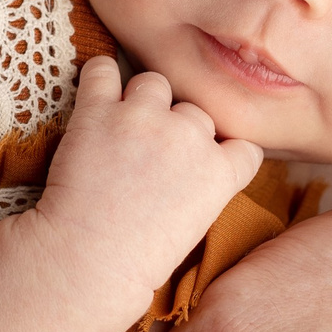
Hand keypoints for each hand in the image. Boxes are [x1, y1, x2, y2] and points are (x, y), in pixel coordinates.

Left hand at [33, 57, 265, 293]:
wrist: (88, 262)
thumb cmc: (138, 259)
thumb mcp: (195, 226)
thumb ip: (205, 186)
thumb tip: (194, 165)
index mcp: (220, 171)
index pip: (243, 144)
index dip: (221, 150)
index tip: (202, 162)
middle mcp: (189, 136)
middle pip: (194, 112)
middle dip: (177, 128)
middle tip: (149, 156)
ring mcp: (144, 118)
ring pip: (155, 83)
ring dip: (142, 99)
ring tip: (122, 128)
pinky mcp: (100, 111)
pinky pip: (102, 70)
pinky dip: (98, 78)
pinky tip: (96, 94)